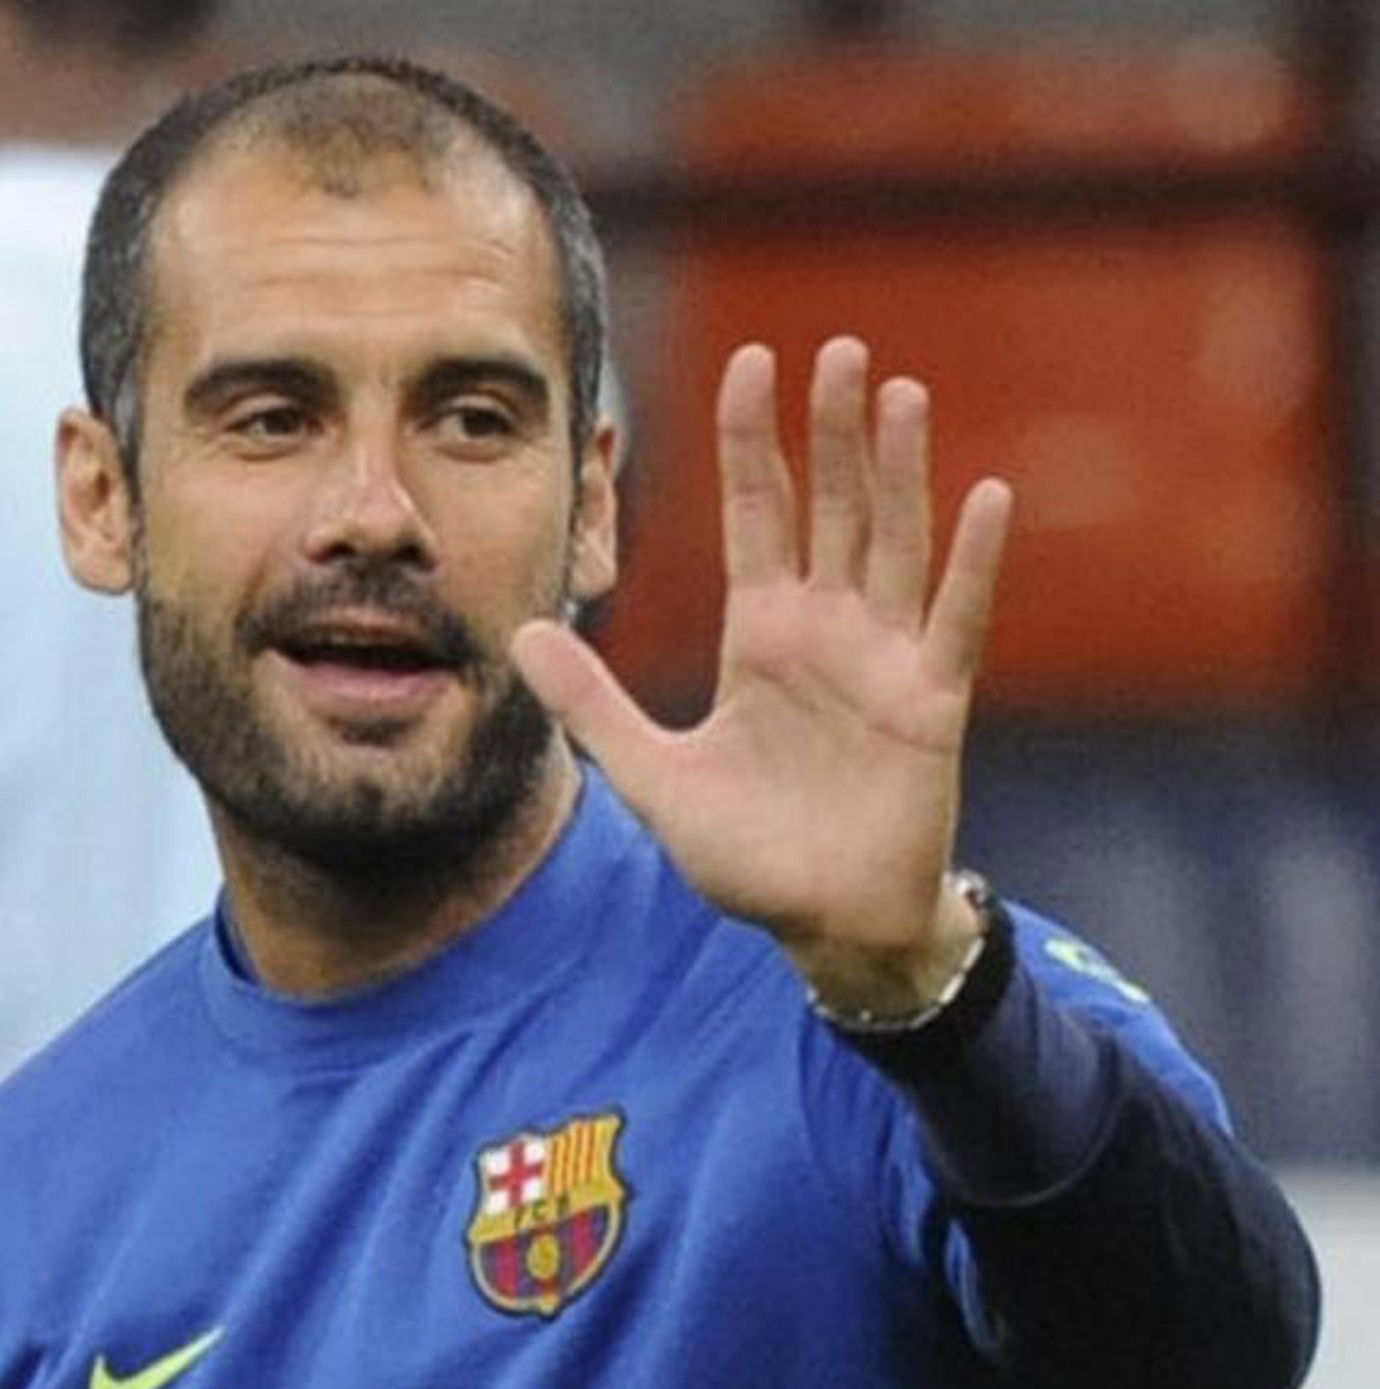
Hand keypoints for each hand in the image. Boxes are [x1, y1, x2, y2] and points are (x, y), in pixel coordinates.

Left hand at [515, 336, 1011, 1015]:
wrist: (824, 924)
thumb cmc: (748, 855)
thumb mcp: (653, 777)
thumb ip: (593, 705)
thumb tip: (518, 635)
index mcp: (760, 637)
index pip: (756, 516)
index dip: (751, 442)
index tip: (748, 363)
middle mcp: (825, 632)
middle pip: (830, 509)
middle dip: (831, 432)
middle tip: (835, 348)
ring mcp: (883, 660)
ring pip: (893, 544)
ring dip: (898, 471)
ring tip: (901, 393)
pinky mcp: (931, 703)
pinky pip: (954, 621)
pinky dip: (970, 563)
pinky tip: (984, 497)